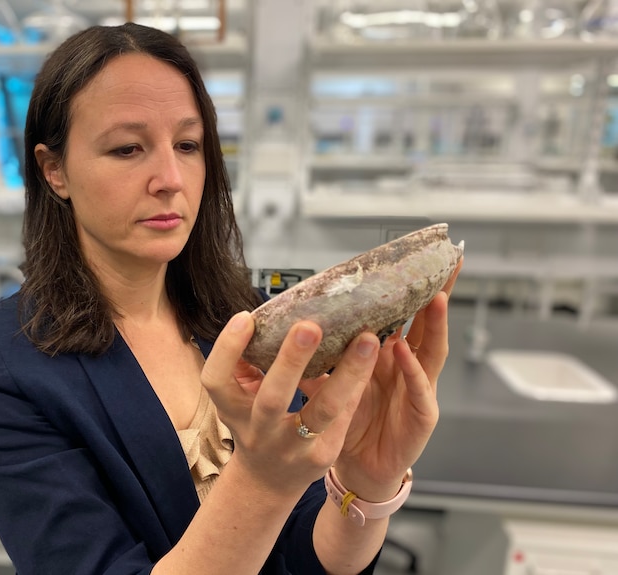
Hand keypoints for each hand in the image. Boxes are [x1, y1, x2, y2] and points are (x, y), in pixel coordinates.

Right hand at [201, 313, 380, 496]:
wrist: (269, 481)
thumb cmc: (254, 424)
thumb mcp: (237, 398)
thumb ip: (244, 363)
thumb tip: (261, 320)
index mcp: (232, 410)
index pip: (217, 380)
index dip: (228, 349)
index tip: (246, 317)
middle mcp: (260, 431)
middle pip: (273, 399)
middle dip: (291, 361)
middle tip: (310, 326)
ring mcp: (293, 448)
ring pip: (322, 411)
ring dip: (346, 374)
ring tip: (366, 340)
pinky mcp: (323, 455)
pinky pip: (344, 416)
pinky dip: (358, 385)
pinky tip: (372, 358)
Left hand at [324, 259, 462, 500]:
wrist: (358, 467)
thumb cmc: (348, 423)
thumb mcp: (330, 382)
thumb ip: (318, 357)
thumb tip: (291, 327)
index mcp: (389, 356)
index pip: (406, 315)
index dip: (413, 289)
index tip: (417, 258)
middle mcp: (409, 367)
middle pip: (429, 325)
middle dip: (439, 295)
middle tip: (446, 264)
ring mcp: (420, 390)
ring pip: (433, 352)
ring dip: (435, 325)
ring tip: (433, 298)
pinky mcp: (422, 417)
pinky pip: (421, 391)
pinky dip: (414, 371)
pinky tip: (406, 353)